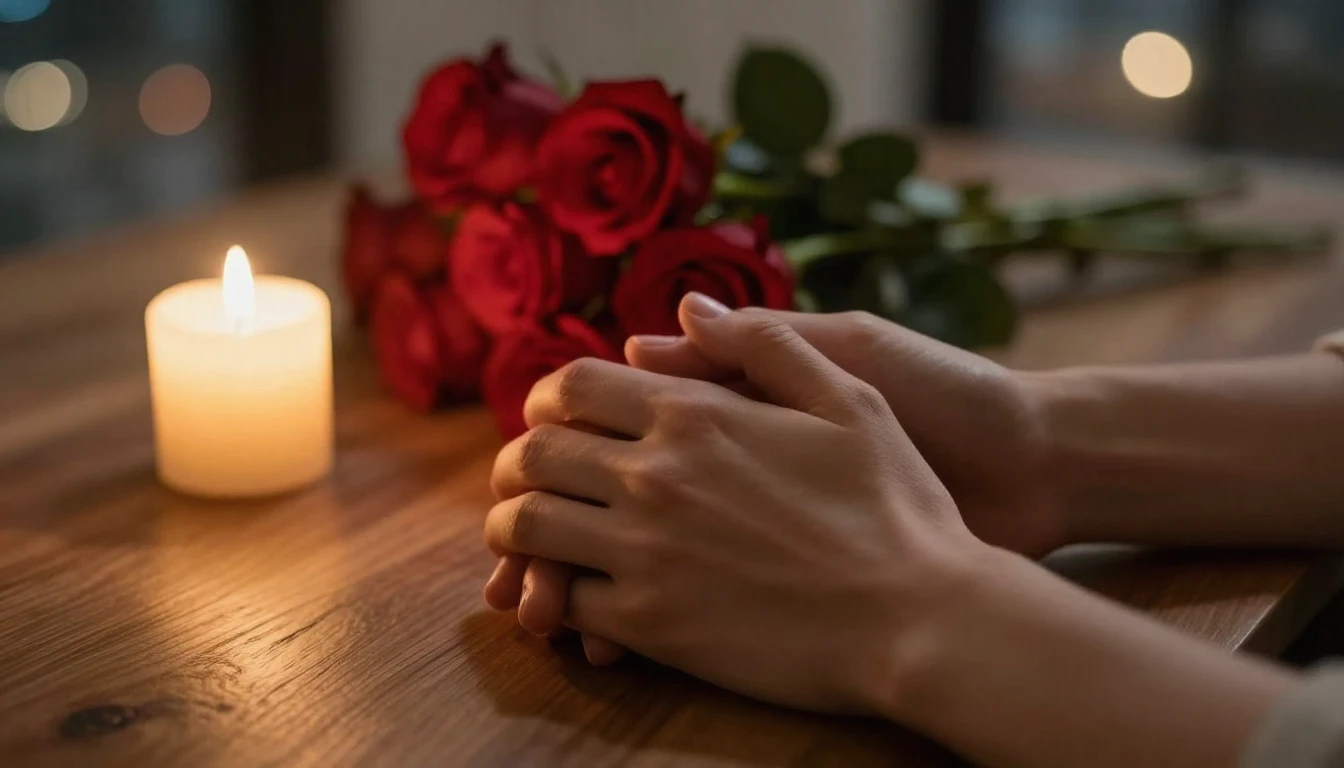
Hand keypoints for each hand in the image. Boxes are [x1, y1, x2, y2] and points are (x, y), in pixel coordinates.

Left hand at [483, 293, 987, 711]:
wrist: (922, 619)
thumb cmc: (898, 507)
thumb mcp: (851, 399)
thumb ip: (766, 345)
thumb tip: (690, 308)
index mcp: (697, 413)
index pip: (573, 386)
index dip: (547, 398)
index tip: (550, 417)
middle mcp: (655, 474)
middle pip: (534, 453)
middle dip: (516, 463)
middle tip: (525, 479)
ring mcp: (646, 551)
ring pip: (529, 527)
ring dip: (515, 528)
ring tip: (528, 538)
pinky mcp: (652, 623)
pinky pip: (567, 601)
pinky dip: (557, 597)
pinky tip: (571, 599)